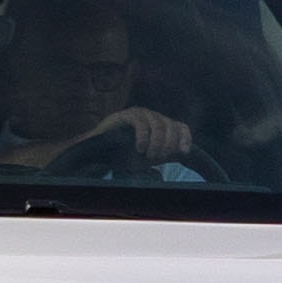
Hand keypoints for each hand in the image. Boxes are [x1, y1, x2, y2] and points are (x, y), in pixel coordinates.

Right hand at [24, 105, 194, 167]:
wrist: (97, 154)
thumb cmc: (122, 158)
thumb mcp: (147, 160)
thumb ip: (162, 159)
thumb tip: (177, 167)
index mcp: (160, 128)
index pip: (180, 127)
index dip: (184, 138)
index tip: (184, 153)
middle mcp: (152, 119)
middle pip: (170, 125)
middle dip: (168, 144)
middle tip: (159, 158)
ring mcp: (140, 115)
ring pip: (158, 123)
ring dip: (156, 142)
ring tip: (148, 155)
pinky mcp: (126, 115)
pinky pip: (141, 122)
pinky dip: (143, 137)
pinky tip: (139, 148)